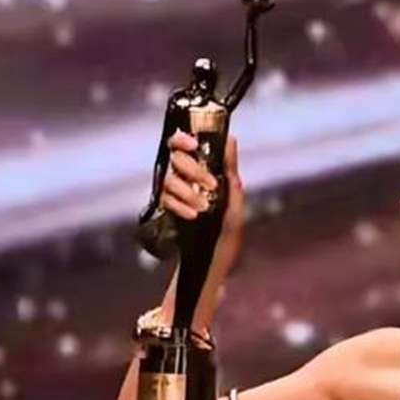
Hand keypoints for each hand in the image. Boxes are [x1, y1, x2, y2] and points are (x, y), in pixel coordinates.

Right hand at [160, 129, 244, 256]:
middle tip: (211, 186)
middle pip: (176, 159)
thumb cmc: (228, 229)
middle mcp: (184, 177)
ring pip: (169, 180)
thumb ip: (229, 170)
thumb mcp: (234, 199)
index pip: (183, 144)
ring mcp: (173, 193)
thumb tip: (230, 139)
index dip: (183, 139)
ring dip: (187, 192)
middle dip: (193, 170)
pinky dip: (179, 206)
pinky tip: (192, 216)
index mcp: (200, 170)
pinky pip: (165, 200)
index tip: (193, 145)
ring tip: (203, 208)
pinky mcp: (166, 210)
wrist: (215, 261)